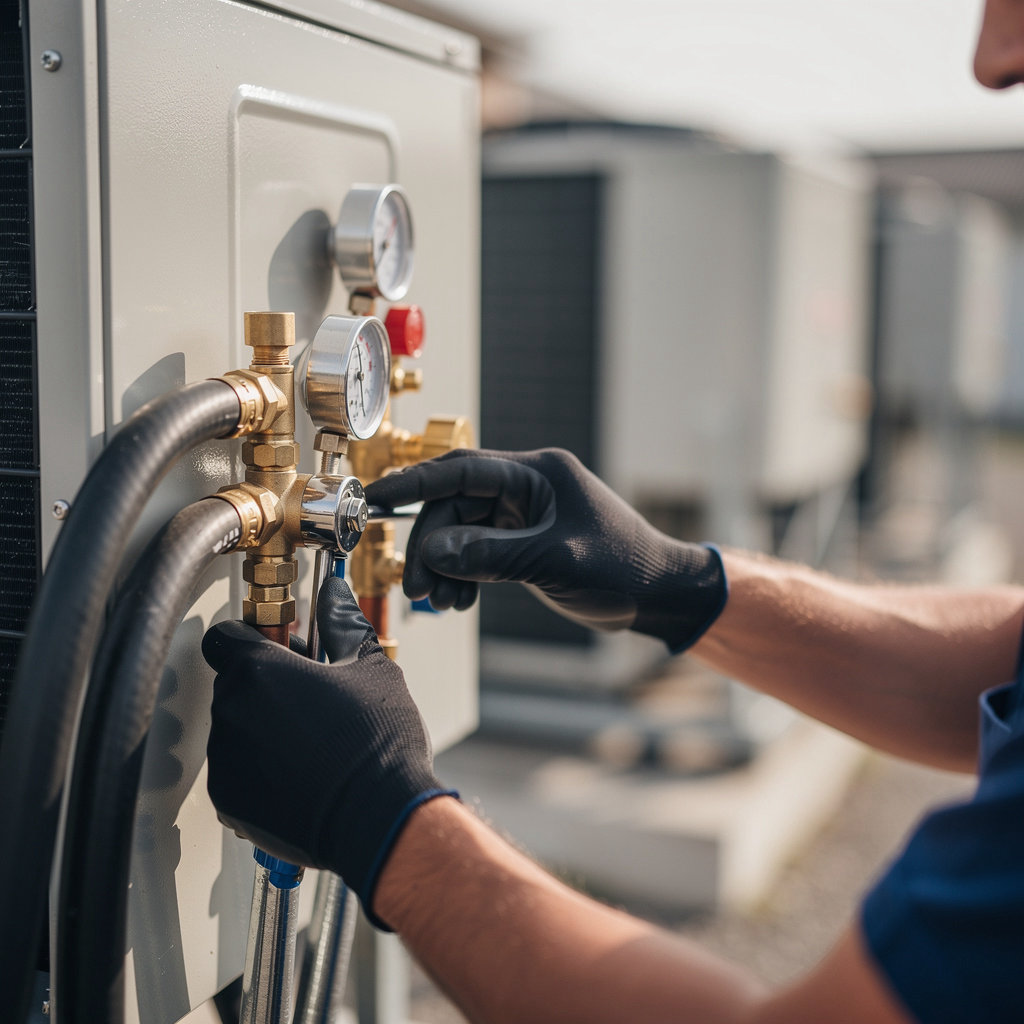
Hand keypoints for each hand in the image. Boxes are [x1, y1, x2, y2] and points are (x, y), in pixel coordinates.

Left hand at [202, 577, 453, 925]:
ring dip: (262, 729)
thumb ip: (343, 624)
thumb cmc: (378, 742)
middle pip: (233, 684)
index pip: (225, 636)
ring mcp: (225, 760)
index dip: (252, 639)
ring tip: (313, 742)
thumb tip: (334, 595)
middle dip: (265, 686)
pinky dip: (259, 771)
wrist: (380, 818)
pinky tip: (303, 773)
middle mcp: (231, 711)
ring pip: (234, 729)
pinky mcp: (227, 801)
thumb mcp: (371, 668)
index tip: (280, 650)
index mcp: (259, 670)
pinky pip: (236, 772)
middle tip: (310, 697)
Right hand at [364, 448, 726, 651]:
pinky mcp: (525, 539)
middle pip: (456, 507)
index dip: (412, 484)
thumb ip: (491, 556)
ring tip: (443, 605)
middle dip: (432, 548)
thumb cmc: (621, 569)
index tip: (371, 498)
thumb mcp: (553, 562)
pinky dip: (465, 575)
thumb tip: (432, 552)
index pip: (461, 470)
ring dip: (446, 567)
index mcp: (538, 473)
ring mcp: (525, 513)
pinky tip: (460, 602)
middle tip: (418, 589)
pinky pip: (479, 551)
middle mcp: (527, 486)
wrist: (659, 594)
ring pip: (463, 532)